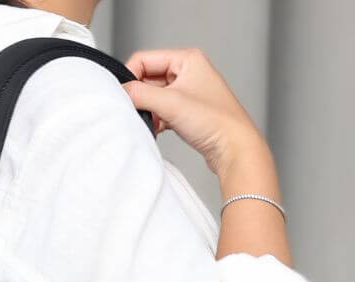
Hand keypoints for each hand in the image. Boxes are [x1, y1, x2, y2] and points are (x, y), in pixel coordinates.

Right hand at [121, 46, 264, 176]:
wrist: (234, 149)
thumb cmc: (215, 121)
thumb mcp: (171, 103)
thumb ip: (140, 95)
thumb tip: (120, 92)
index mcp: (187, 59)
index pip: (144, 59)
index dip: (130, 77)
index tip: (124, 97)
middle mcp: (188, 71)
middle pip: (148, 78)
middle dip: (140, 97)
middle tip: (138, 112)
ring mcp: (188, 92)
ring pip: (154, 97)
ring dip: (147, 111)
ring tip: (151, 123)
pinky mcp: (187, 111)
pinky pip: (161, 111)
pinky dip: (155, 121)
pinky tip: (156, 131)